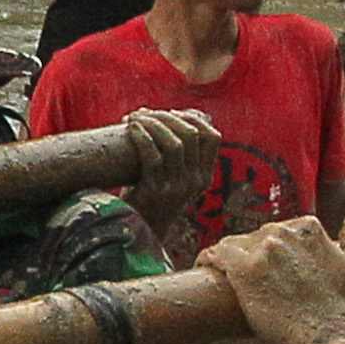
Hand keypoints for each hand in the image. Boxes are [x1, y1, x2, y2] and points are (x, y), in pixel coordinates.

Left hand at [122, 107, 218, 253]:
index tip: (171, 112)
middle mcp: (194, 182)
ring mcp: (176, 187)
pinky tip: (132, 128)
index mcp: (203, 176)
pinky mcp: (155, 191)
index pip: (212, 137)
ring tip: (136, 117)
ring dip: (153, 123)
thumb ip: (179, 154)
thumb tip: (174, 113)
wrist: (136, 231)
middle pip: (191, 135)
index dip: (193, 118)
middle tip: (146, 112)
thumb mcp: (173, 176)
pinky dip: (142, 136)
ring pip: (174, 143)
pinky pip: (152, 156)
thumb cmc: (150, 196)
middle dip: (166, 116)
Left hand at [202, 219, 344, 343]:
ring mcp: (263, 249)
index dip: (271, 252)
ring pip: (234, 245)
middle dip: (252, 257)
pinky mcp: (244, 270)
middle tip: (250, 282)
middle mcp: (284, 232)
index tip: (268, 269)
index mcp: (309, 227)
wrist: (328, 337)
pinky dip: (209, 260)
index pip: (278, 232)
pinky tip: (204, 269)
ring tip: (225, 278)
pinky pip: (216, 254)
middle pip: (255, 238)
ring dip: (230, 261)